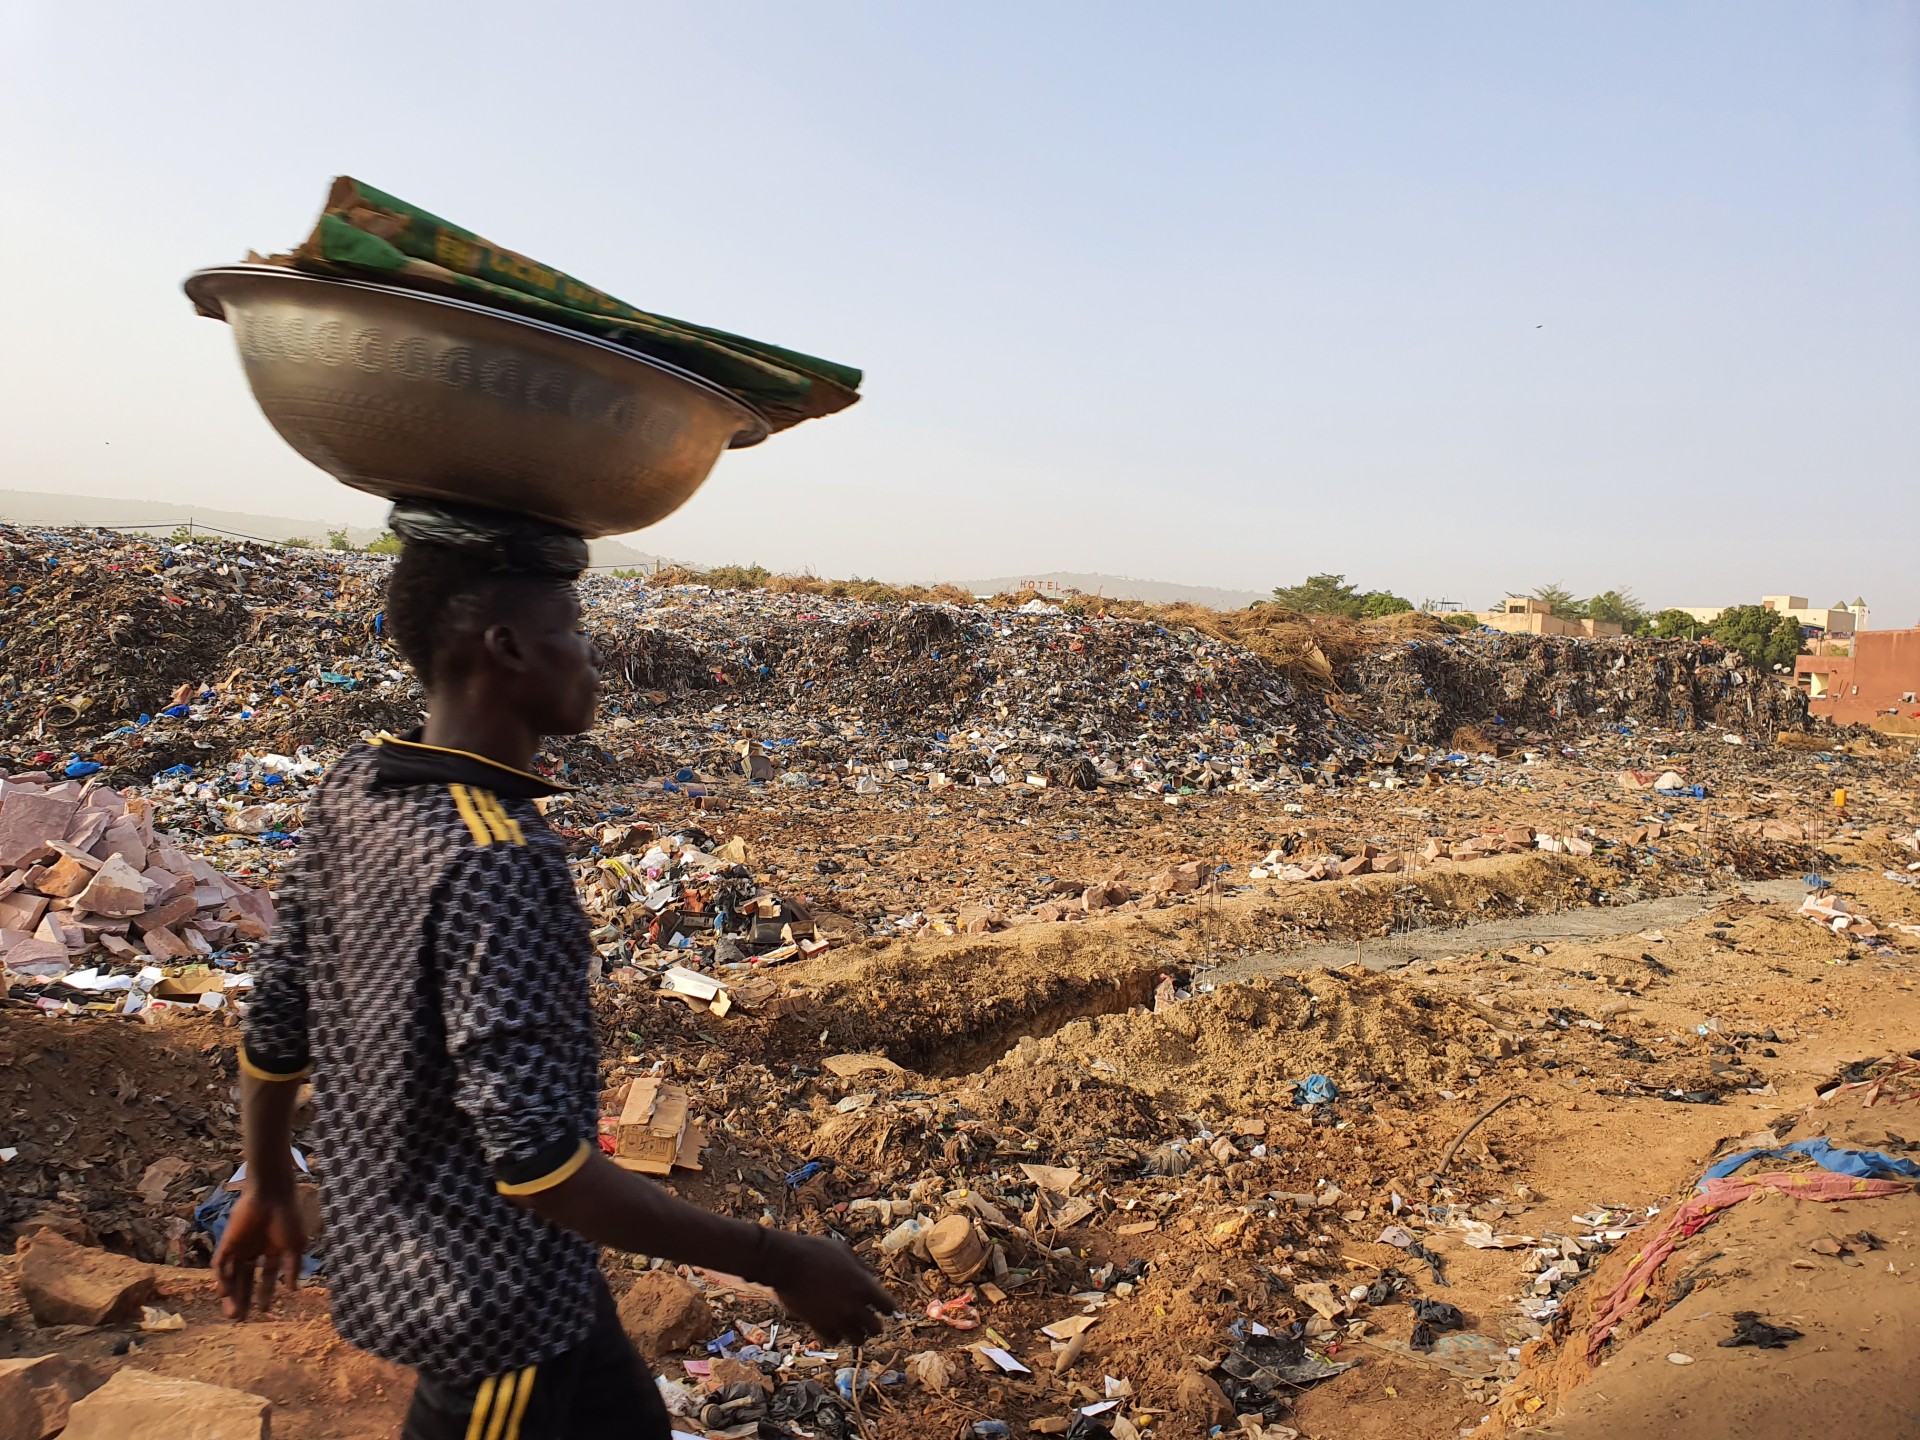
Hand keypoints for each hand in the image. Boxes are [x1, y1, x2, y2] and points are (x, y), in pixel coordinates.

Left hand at [213, 1188, 306, 1319]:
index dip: (265, 1293)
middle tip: (240, 1320)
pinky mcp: (227, 1243)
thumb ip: (293, 1267)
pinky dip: (221, 1279)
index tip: (264, 1311)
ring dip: (230, 1295)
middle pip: (245, 1280)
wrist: (271, 1195)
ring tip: (233, 1314)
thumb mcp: (295, 1245)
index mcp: (272, 1250)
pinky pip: (221, 1264)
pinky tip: (224, 1293)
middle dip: (243, 1299)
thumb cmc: (287, 1218)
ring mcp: (239, 1247)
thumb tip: (292, 1289)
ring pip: (231, 1276)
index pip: (266, 1276)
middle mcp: (254, 1251)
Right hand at [767, 1233, 894, 1344]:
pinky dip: (837, 1336)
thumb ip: (861, 1268)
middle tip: (868, 1320)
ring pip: (858, 1340)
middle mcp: (854, 1306)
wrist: (787, 1263)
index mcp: (864, 1286)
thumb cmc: (815, 1251)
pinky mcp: (819, 1326)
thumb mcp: (844, 1252)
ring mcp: (837, 1319)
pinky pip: (835, 1340)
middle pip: (876, 1329)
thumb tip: (871, 1279)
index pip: (888, 1307)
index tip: (884, 1308)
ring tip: (852, 1328)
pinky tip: (833, 1327)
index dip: (888, 1308)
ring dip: (857, 1334)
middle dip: (874, 1324)